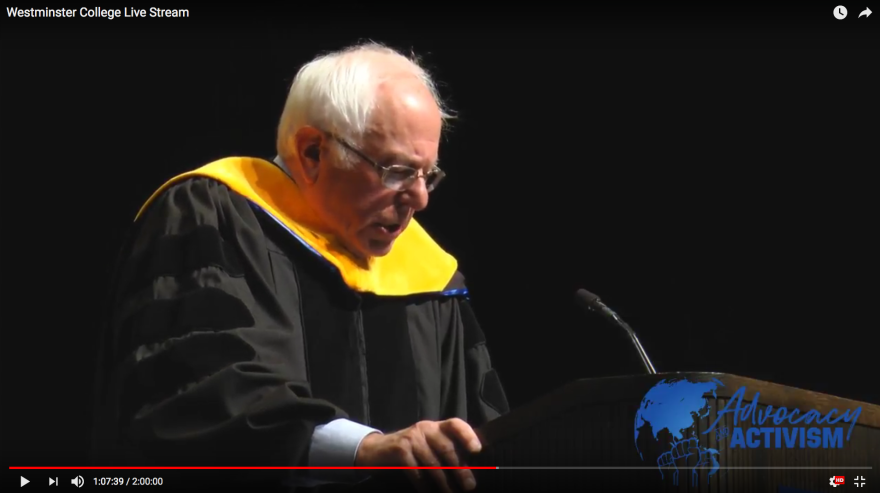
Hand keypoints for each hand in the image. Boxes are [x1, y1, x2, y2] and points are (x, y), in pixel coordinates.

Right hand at [355, 418, 481, 492]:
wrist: (378, 449)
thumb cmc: (412, 450)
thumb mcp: (429, 444)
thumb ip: (447, 450)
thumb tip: (470, 469)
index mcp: (436, 427)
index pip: (455, 424)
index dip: (467, 435)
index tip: (477, 450)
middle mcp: (425, 429)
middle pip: (446, 448)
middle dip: (459, 469)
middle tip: (469, 485)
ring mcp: (411, 438)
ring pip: (432, 463)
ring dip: (444, 482)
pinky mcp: (400, 450)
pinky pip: (416, 471)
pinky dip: (425, 486)